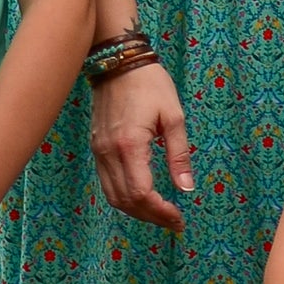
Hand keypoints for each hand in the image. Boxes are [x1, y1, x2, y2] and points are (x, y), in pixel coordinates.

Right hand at [90, 59, 194, 229]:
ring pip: (113, 197)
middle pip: (126, 201)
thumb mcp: (174, 116)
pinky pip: (107, 184)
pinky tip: (143, 198)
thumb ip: (179, 155)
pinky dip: (125, 198)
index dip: (160, 211)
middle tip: (174, 221)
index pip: (141, 193)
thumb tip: (186, 188)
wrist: (117, 62)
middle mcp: (109, 153)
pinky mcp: (97, 148)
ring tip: (161, 214)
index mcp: (130, 145)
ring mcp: (99, 152)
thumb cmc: (149, 84)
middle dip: (151, 216)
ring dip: (137, 211)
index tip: (178, 217)